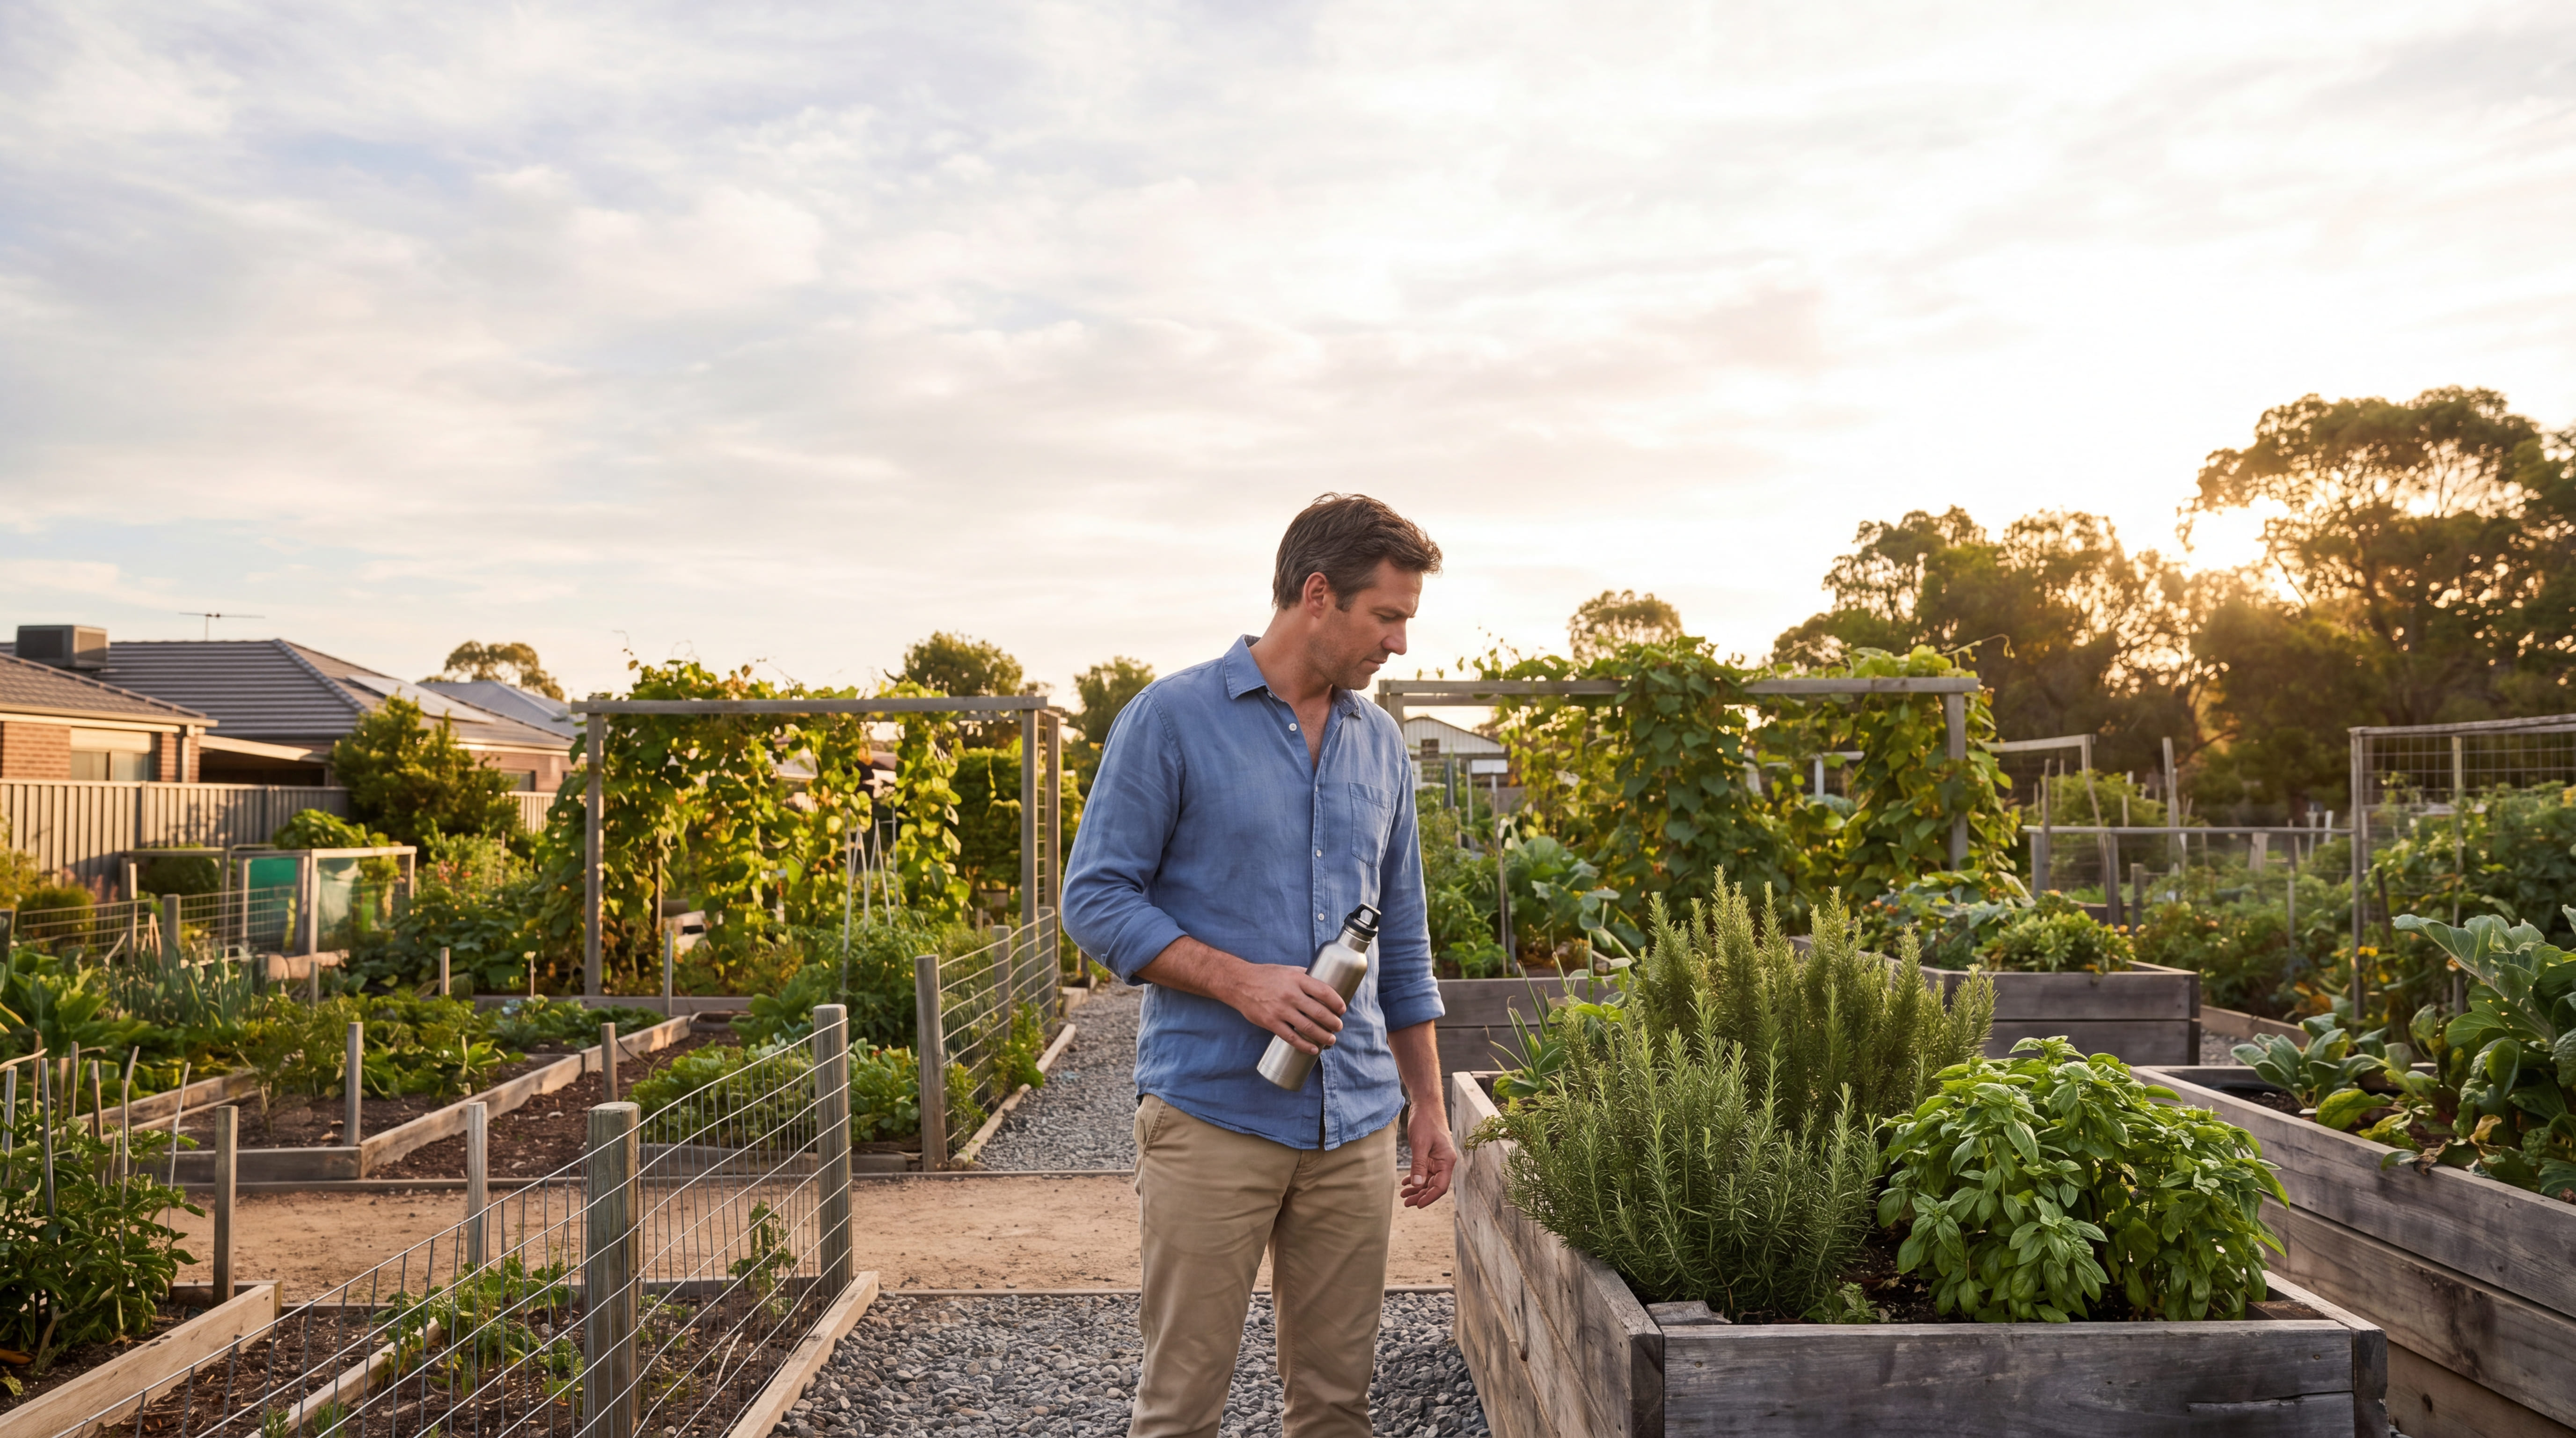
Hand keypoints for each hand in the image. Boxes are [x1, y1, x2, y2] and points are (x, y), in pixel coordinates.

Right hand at [1222, 961, 1346, 1053]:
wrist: (1239, 983)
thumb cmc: (1266, 975)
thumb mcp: (1287, 970)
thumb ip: (1305, 976)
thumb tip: (1324, 983)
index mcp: (1297, 979)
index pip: (1324, 992)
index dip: (1337, 1002)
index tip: (1342, 1009)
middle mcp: (1290, 994)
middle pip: (1319, 1012)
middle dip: (1333, 1022)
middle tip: (1339, 1026)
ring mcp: (1280, 1010)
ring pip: (1308, 1027)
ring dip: (1323, 1036)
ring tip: (1331, 1039)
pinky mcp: (1271, 1022)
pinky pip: (1291, 1037)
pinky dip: (1304, 1045)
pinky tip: (1313, 1049)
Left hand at [1401, 1110, 1457, 1207]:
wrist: (1425, 1104)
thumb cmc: (1425, 1121)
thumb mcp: (1420, 1144)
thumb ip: (1419, 1165)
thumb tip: (1417, 1184)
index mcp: (1447, 1161)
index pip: (1440, 1186)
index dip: (1429, 1197)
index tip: (1417, 1205)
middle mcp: (1444, 1162)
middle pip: (1434, 1185)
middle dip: (1421, 1195)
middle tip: (1406, 1203)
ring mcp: (1437, 1159)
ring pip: (1428, 1179)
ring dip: (1417, 1188)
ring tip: (1404, 1195)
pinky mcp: (1430, 1154)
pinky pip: (1424, 1171)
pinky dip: (1416, 1178)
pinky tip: (1406, 1183)